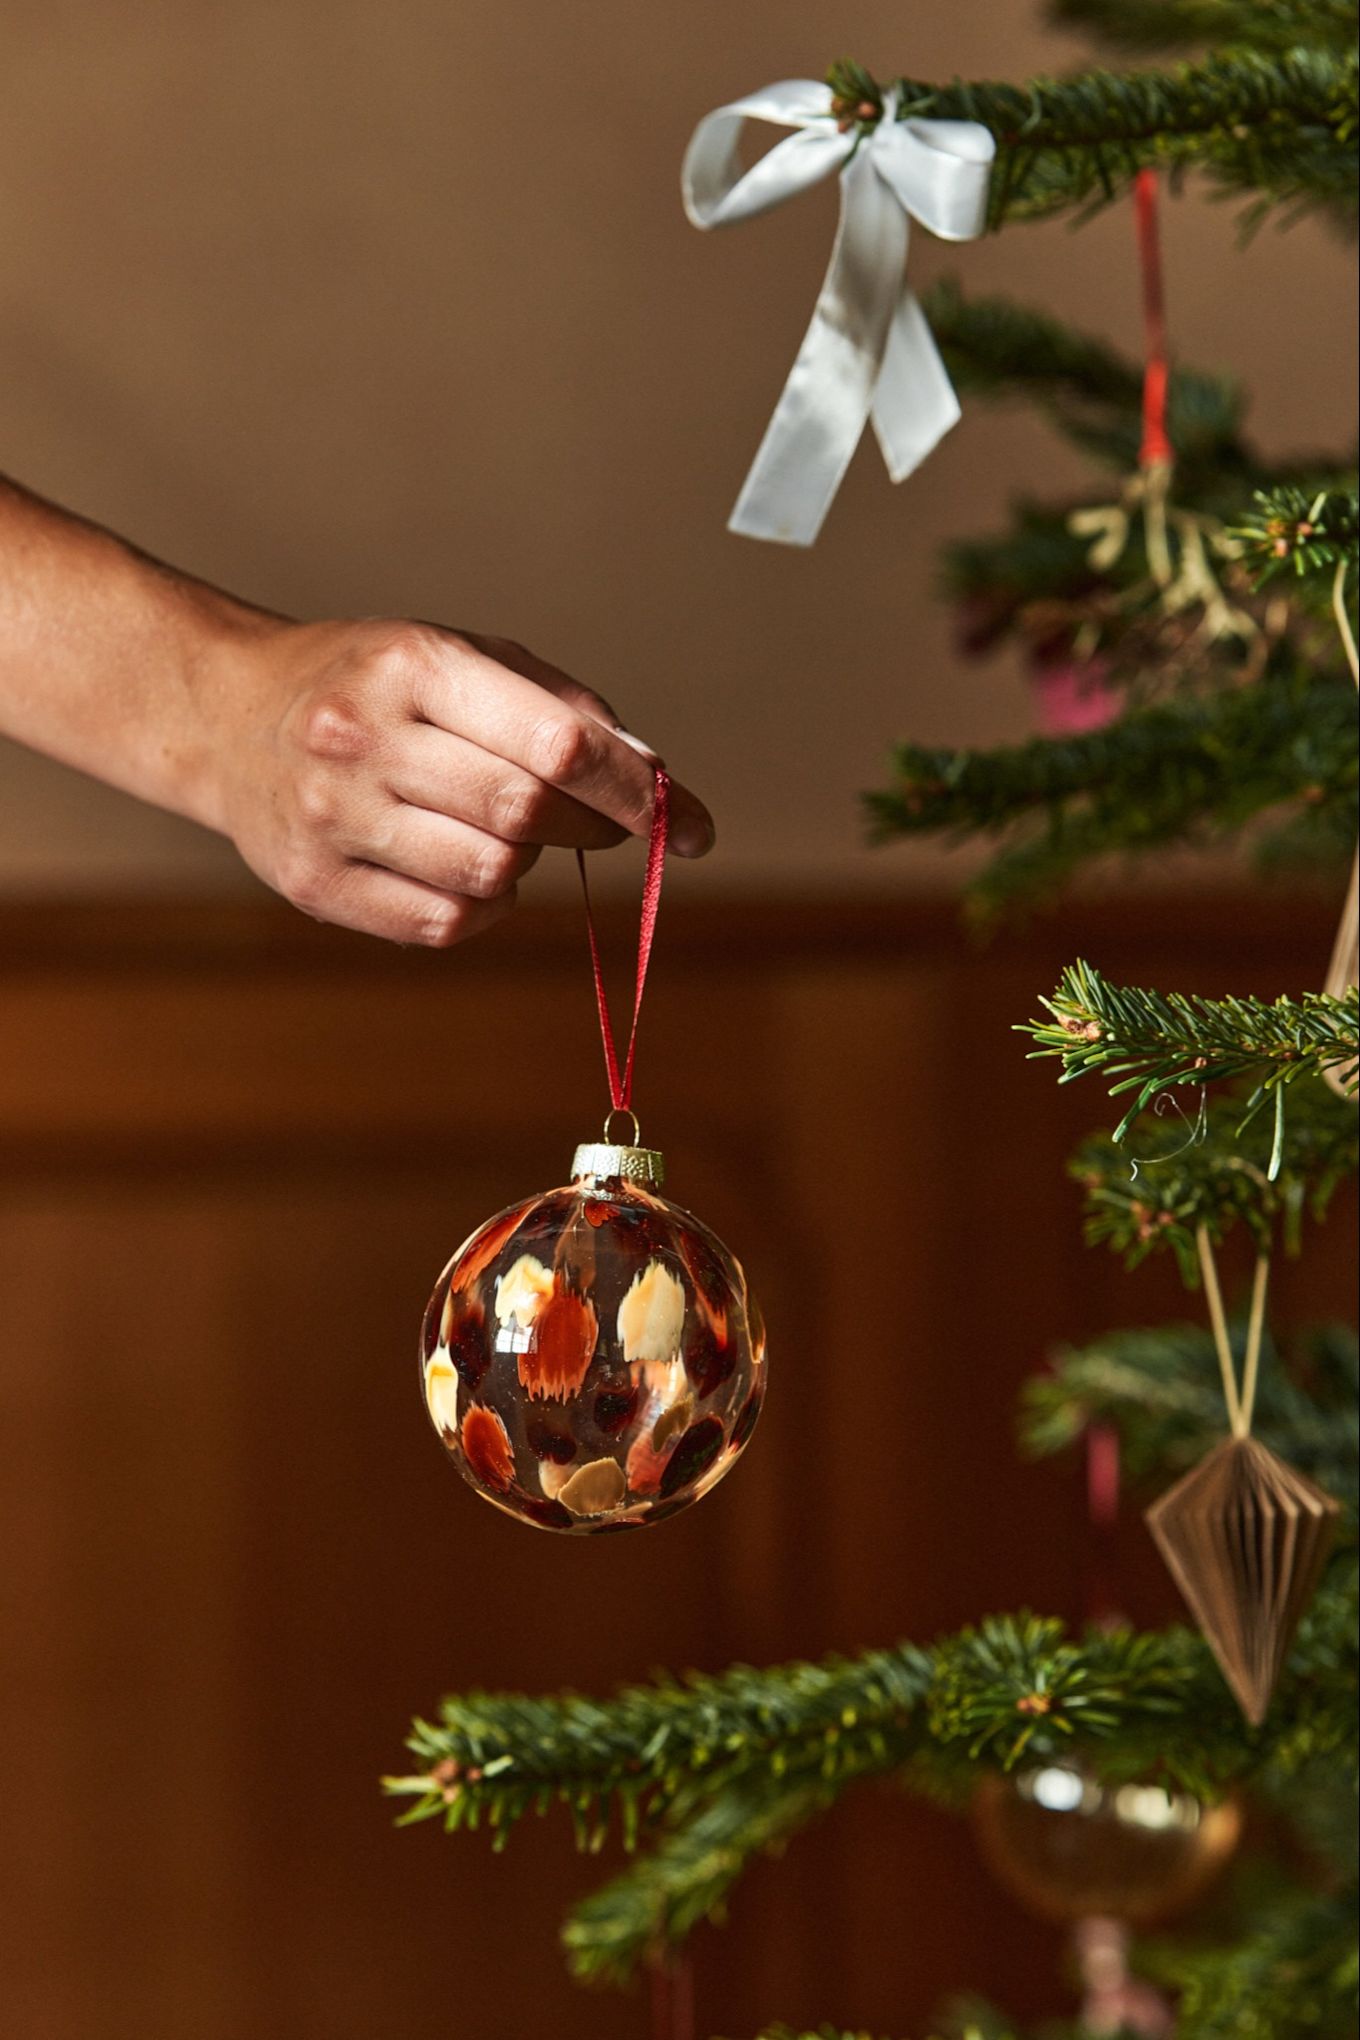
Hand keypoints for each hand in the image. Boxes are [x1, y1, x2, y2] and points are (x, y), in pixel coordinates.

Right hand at [210, 619, 713, 944]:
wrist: (230, 718)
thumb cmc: (375, 685)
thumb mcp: (462, 656)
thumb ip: (562, 708)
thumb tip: (651, 776)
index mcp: (413, 665)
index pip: (556, 741)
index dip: (637, 790)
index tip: (691, 824)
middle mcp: (364, 738)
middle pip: (526, 814)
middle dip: (592, 828)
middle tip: (603, 823)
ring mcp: (333, 818)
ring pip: (491, 876)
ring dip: (528, 864)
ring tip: (508, 832)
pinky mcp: (314, 886)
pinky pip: (445, 924)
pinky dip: (483, 905)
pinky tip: (466, 867)